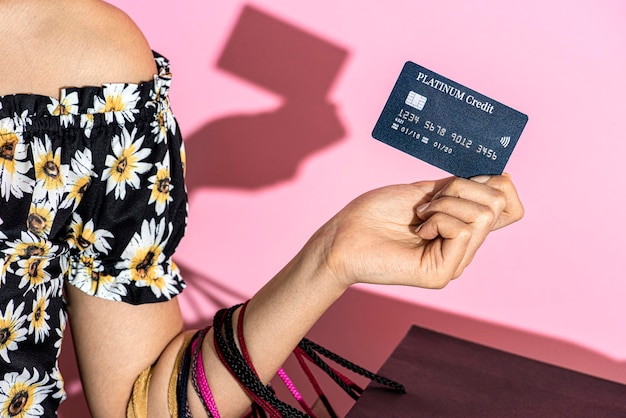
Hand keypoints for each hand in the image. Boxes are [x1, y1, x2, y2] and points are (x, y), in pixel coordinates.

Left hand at [313, 174, 522, 289]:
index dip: (500, 185)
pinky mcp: (443, 272)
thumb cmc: (377, 212)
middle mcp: (464, 246)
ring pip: (482, 214)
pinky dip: (438, 218)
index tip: (464, 179)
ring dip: (445, 203)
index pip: (511, 208)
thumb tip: (500, 178)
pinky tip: (418, 230)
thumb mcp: (427, 191)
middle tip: (428, 201)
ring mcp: (456, 261)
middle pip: (498, 204)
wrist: (345, 234)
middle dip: (461, 187)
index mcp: (463, 226)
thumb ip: (461, 188)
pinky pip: (462, 229)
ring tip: (420, 216)